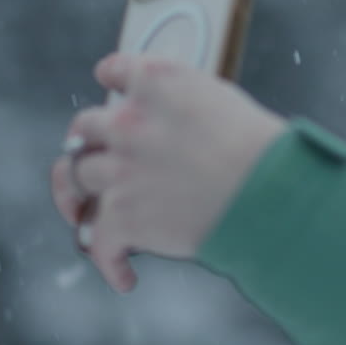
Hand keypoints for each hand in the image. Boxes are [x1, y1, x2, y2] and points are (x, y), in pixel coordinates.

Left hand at [52, 53, 286, 291]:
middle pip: (84, 128)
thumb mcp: (222, 101)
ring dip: (77, 197)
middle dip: (87, 144)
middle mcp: (129, 122)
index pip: (114, 69)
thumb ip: (184, 102)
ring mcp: (121, 170)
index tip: (110, 87)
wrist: (269, 194)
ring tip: (85, 215)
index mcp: (157, 84)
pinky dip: (109, 261)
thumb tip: (178, 121)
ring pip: (76, 178)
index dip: (110, 80)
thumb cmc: (261, 151)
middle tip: (90, 160)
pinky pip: (98, 242)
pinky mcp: (123, 216)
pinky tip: (124, 275)